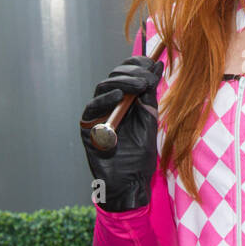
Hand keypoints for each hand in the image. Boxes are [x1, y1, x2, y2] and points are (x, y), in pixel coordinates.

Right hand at [79, 56, 163, 211]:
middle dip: (132, 74)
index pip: (125, 72)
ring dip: (123, 82)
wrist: (130, 182)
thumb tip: (157, 64)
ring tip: (140, 85)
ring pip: (103, 87)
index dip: (136, 64)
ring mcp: (97, 114)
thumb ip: (150, 92)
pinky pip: (93, 107)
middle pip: (114, 77)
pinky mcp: (87, 126)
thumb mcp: (150, 118)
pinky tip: (119, 96)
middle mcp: (108, 103)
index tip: (150, 63)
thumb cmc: (140, 154)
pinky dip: (105, 99)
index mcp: (124, 99)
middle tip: (147, 79)